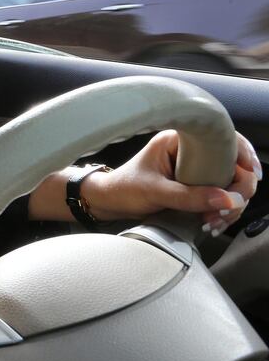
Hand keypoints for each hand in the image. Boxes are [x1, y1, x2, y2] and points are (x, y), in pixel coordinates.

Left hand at [86, 130, 260, 233]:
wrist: (108, 202)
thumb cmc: (123, 188)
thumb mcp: (155, 192)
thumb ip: (189, 197)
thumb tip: (228, 200)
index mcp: (179, 139)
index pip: (222, 138)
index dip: (243, 154)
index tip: (252, 174)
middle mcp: (190, 150)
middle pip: (233, 164)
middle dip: (237, 191)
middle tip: (227, 210)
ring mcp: (194, 168)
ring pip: (230, 183)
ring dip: (230, 205)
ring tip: (213, 221)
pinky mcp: (194, 185)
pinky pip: (219, 195)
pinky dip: (221, 210)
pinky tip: (212, 222)